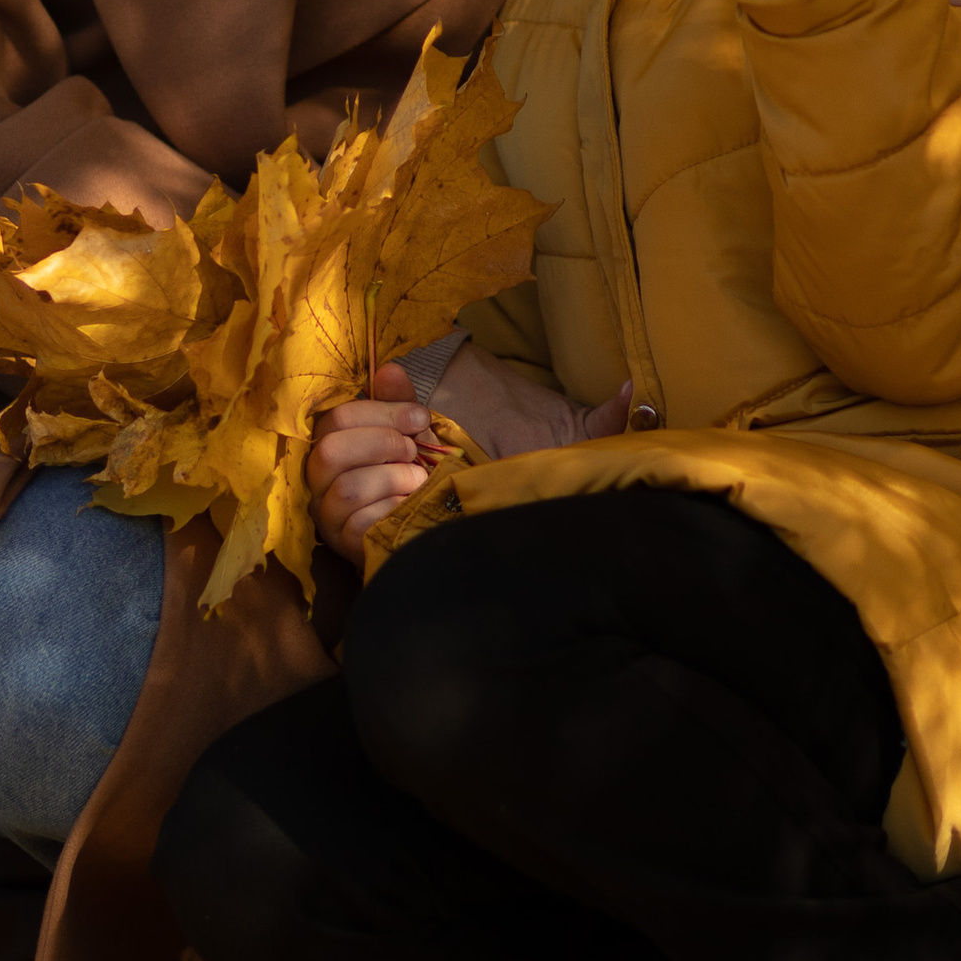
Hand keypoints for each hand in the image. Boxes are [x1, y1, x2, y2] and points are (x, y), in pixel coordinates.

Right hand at [309, 350, 632, 559]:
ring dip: (380, 474)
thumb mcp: (562, 459)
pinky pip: (342, 524)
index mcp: (391, 440)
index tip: (423, 411)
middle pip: (326, 443)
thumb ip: (591, 419)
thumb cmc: (522, 504)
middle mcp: (363, 476)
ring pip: (331, 481)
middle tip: (425, 449)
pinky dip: (376, 511)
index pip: (342, 409)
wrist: (510, 570)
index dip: (376, 404)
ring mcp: (355, 517)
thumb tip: (633, 389)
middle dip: (377, 436)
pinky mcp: (357, 552)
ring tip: (423, 482)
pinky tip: (411, 510)